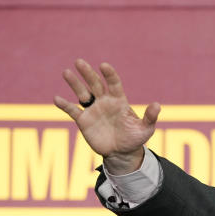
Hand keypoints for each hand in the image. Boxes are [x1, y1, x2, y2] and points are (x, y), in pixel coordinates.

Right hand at [54, 59, 160, 174]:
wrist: (122, 153)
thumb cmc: (134, 139)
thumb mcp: (145, 129)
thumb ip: (150, 117)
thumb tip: (158, 105)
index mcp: (118, 100)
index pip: (113, 84)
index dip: (109, 75)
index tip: (104, 66)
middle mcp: (104, 101)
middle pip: (94, 83)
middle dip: (88, 73)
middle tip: (79, 62)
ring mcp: (93, 110)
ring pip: (82, 93)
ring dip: (74, 83)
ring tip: (66, 72)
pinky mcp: (84, 120)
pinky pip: (73, 110)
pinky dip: (64, 105)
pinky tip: (56, 98)